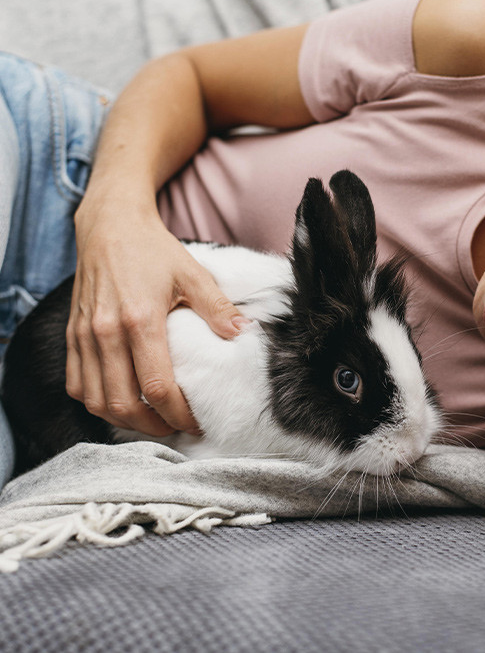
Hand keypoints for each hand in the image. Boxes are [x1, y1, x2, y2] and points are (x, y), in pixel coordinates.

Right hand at [66, 199, 247, 435]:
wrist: (109, 225)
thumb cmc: (153, 249)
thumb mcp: (192, 273)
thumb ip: (217, 306)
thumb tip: (243, 333)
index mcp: (140, 319)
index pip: (157, 386)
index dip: (178, 413)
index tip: (196, 421)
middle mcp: (106, 332)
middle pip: (124, 402)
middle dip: (154, 425)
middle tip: (177, 427)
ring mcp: (84, 335)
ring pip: (96, 400)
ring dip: (124, 420)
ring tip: (153, 421)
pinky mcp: (72, 335)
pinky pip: (76, 384)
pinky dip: (98, 402)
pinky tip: (122, 402)